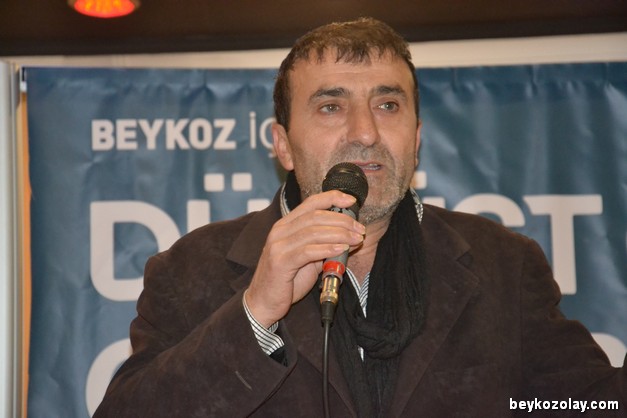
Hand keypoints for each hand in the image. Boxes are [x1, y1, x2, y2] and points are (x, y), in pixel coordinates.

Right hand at [245, 190, 365, 327]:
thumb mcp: (309, 259)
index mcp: (286, 225)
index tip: (351, 201)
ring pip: (314, 232)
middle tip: (360, 229)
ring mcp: (278, 245)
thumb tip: (351, 237)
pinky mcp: (280, 262)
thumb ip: (325, 246)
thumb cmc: (287, 280)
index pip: (311, 203)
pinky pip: (308, 251)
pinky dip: (327, 248)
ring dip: (340, 234)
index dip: (332, 198)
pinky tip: (341, 249)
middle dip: (342, 221)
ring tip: (356, 239)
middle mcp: (280, 231)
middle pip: (316, 216)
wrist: (264, 302)